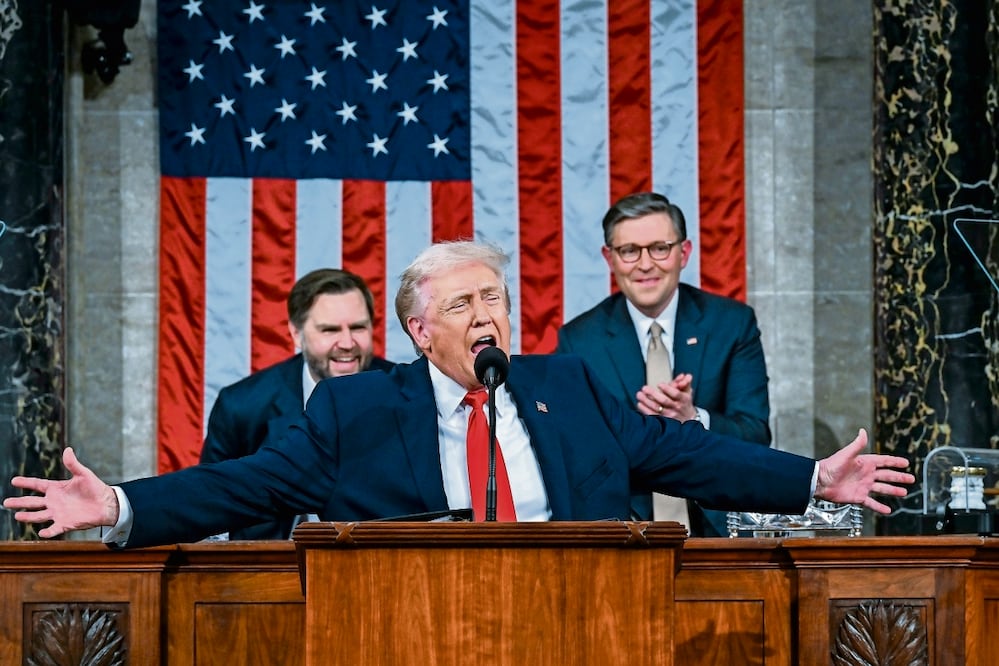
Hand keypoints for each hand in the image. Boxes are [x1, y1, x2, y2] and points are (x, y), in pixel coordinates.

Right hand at [3, 447, 118, 537]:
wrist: (106, 503)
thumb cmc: (95, 488)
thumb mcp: (83, 474)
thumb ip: (73, 464)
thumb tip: (68, 450)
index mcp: (56, 488)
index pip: (37, 485)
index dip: (26, 482)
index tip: (14, 480)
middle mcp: (54, 501)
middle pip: (32, 502)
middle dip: (19, 502)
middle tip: (6, 502)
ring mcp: (58, 513)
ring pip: (39, 515)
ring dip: (29, 516)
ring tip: (18, 516)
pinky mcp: (66, 524)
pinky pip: (54, 529)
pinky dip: (48, 531)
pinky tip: (41, 532)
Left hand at [636, 373, 696, 420]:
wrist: (688, 419)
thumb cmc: (684, 403)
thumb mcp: (687, 392)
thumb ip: (685, 382)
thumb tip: (686, 376)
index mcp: (683, 399)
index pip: (676, 394)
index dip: (667, 389)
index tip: (659, 384)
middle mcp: (676, 408)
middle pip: (664, 401)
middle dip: (653, 394)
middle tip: (644, 388)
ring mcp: (670, 415)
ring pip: (657, 408)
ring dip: (646, 401)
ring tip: (639, 394)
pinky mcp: (663, 421)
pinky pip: (653, 416)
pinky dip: (645, 410)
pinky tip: (640, 404)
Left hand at [814, 429, 913, 513]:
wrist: (820, 481)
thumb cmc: (830, 466)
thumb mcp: (846, 454)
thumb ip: (857, 444)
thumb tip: (863, 431)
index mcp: (864, 463)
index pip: (884, 461)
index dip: (895, 462)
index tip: (906, 463)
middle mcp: (866, 474)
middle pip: (887, 475)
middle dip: (899, 477)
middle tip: (911, 479)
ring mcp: (863, 486)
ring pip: (882, 489)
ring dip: (893, 491)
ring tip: (904, 493)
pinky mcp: (858, 497)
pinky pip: (872, 503)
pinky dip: (880, 507)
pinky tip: (888, 510)